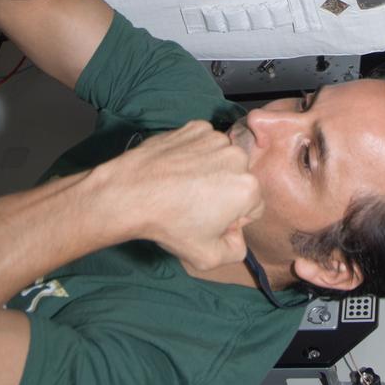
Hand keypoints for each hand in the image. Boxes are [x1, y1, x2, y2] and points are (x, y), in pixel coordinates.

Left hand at [93, 121, 263, 271]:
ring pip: (222, 158)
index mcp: (248, 188)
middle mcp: (237, 156)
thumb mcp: (207, 258)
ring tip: (183, 186)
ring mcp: (215, 137)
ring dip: (210, 169)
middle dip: (225, 191)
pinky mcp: (195, 126)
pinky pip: (203, 142)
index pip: (254, 206)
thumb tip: (237, 237)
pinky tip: (177, 168)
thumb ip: (235, 252)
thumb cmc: (170, 224)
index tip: (210, 220)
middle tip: (195, 204)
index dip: (233, 218)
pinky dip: (195, 152)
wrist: (131, 192)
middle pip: (239, 179)